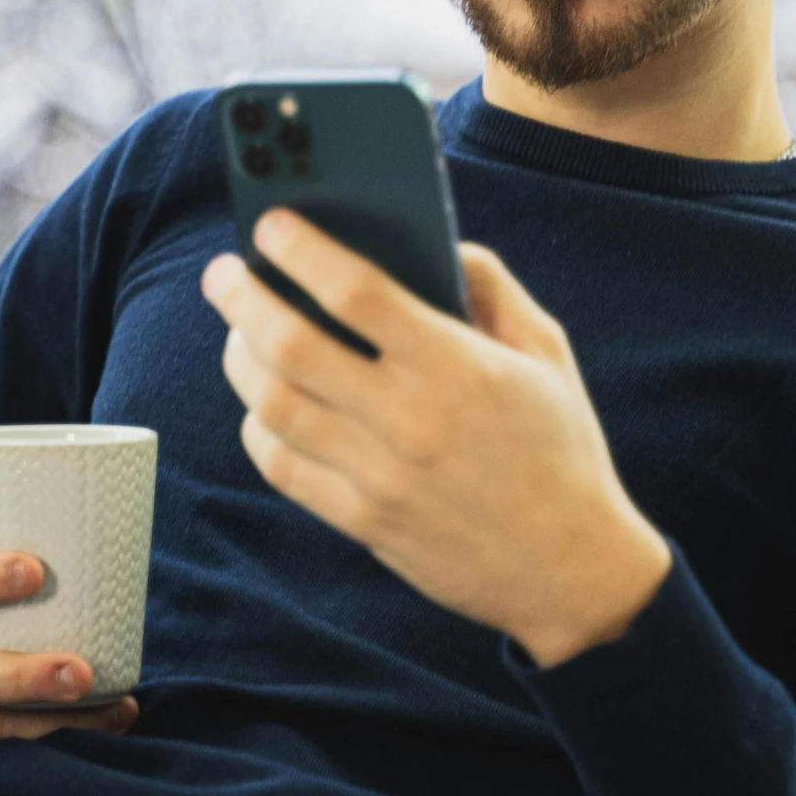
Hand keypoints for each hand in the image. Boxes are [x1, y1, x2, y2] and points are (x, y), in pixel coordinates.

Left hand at [200, 211, 670, 665]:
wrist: (572, 571)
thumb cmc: (562, 448)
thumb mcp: (548, 352)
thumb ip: (494, 286)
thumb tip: (437, 240)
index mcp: (458, 366)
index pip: (357, 292)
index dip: (303, 250)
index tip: (272, 224)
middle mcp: (410, 419)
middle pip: (291, 345)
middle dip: (242, 298)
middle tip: (222, 273)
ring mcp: (380, 476)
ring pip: (273, 405)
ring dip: (240, 359)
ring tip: (238, 333)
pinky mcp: (363, 521)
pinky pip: (282, 466)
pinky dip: (258, 427)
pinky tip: (263, 402)